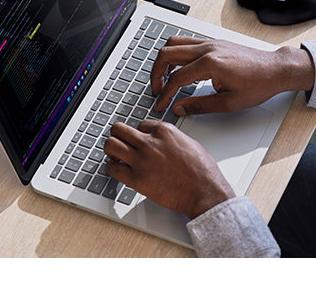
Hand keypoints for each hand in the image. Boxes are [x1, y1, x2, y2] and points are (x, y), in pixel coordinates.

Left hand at [104, 120, 234, 218]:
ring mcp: (141, 160)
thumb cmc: (202, 171)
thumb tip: (163, 141)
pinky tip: (117, 170)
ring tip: (116, 156)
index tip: (139, 140)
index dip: (139, 133)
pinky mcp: (136, 179)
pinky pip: (112, 169)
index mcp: (164, 131)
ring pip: (110, 145)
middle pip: (119, 129)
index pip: (140, 124)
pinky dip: (111, 169)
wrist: (204, 192)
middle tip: (120, 142)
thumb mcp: (189, 143)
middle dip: (118, 135)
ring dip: (111, 150)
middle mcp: (149, 142)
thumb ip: (172, 139)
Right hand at [150, 36, 314, 114]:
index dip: (165, 94)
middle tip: (157, 89)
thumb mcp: (229, 103)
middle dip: (156, 73)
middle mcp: (207, 49)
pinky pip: (187, 42)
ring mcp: (210, 43)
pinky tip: (179, 68)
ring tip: (164, 78)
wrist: (275, 69)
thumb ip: (200, 106)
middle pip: (167, 53)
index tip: (161, 104)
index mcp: (210, 64)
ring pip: (174, 43)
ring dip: (164, 60)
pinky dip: (176, 53)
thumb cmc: (258, 84)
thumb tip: (179, 108)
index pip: (176, 78)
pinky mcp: (214, 42)